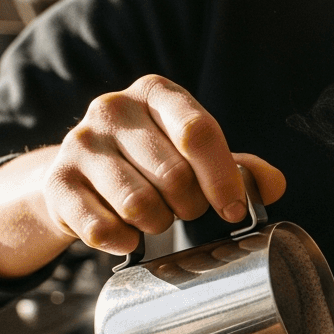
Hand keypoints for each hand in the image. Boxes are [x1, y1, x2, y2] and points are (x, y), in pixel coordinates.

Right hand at [0, 75, 285, 276]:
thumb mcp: (197, 157)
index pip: (198, 131)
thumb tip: (274, 186)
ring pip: (139, 204)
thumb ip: (241, 169)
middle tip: (185, 209)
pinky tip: (127, 234)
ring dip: (158, 224)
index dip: (222, 178)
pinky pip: (102, 227)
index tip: (234, 211)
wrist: (78, 177)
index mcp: (157, 93)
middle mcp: (114, 108)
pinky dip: (124, 240)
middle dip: (190, 206)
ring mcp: (81, 143)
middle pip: (174, 175)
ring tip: (156, 218)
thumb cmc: (151, 163)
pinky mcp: (58, 182)